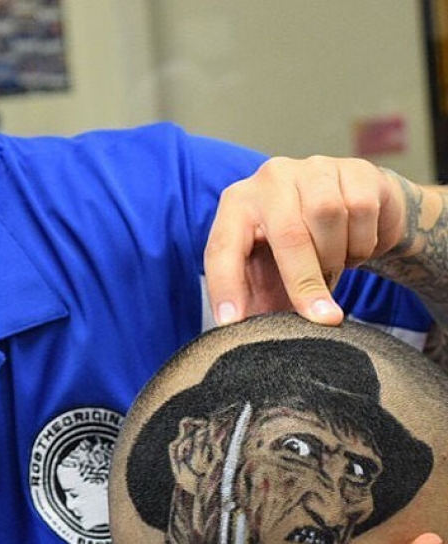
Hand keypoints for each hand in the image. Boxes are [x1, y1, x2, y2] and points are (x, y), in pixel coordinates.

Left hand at [203, 155, 407, 325]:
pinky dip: (362, 243)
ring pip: (329, 217)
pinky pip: (362, 210)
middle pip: (287, 234)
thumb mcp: (268, 276)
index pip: (222, 248)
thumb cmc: (298, 253)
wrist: (352, 215)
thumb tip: (241, 334)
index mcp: (236, 205)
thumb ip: (253, 299)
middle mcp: (270, 179)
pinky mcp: (355, 168)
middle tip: (320, 319)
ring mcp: (313, 168)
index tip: (232, 323)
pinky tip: (354, 247)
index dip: (226, 287)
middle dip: (303, 282)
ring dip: (336, 257)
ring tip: (332, 267)